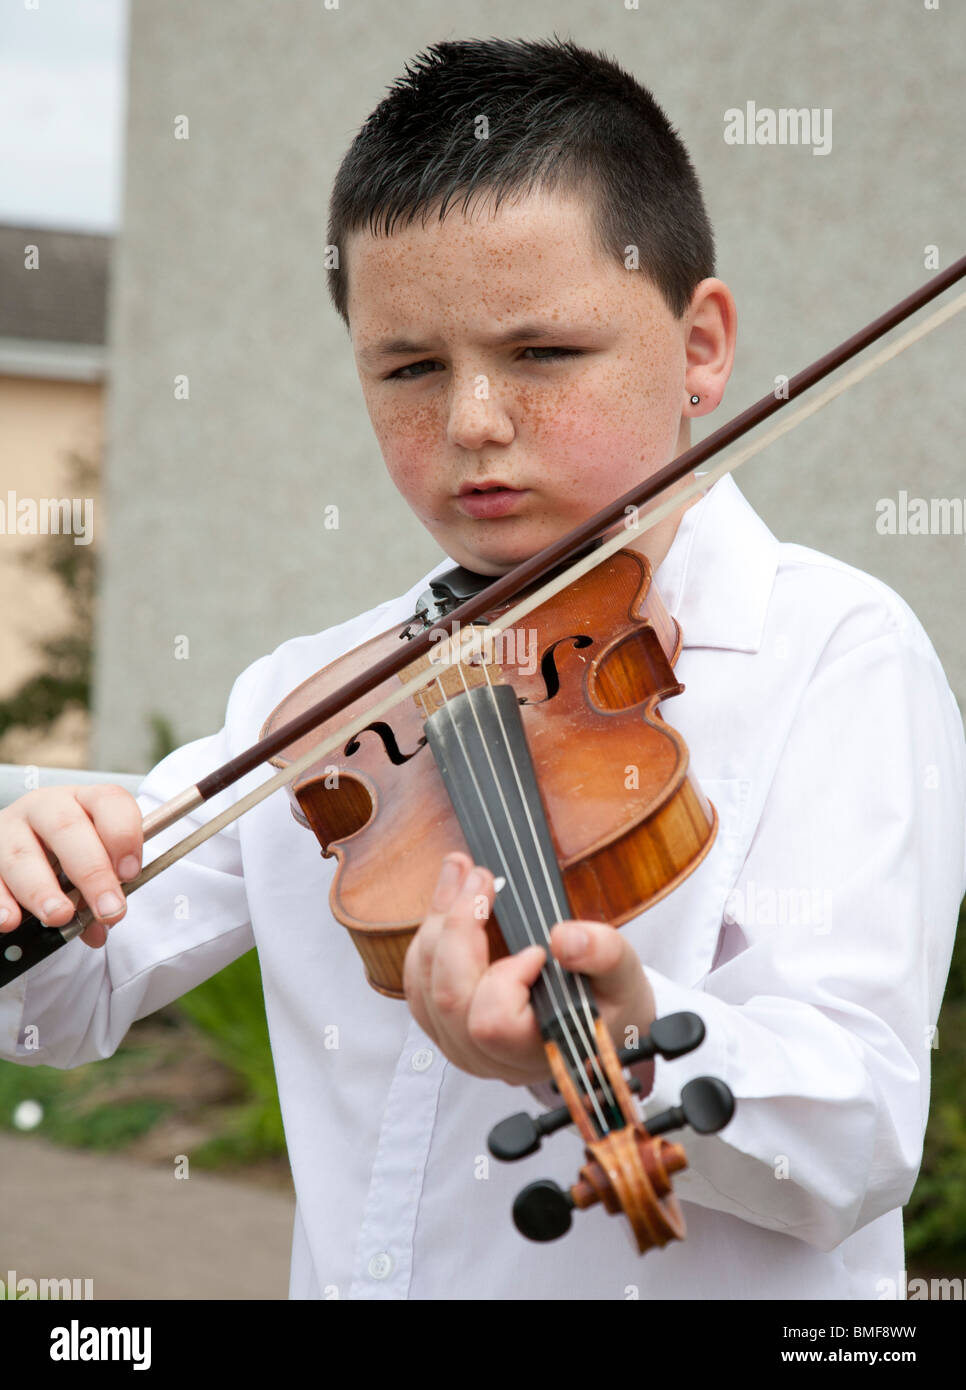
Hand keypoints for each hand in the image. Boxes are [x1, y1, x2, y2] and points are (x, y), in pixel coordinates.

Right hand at [0, 786, 142, 948]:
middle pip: (67, 828)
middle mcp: (46, 807)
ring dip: (42, 890)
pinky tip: (12, 920)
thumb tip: (97, 930)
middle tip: (108, 909)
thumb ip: (101, 891)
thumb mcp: (93, 862)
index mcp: (85, 800)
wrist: (24, 846)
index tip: (130, 874)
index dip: (123, 835)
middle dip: (91, 872)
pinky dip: (1, 901)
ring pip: (22, 854)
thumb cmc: (70, 855)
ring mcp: (10, 828)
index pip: (109, 801)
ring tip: (59, 916)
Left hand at [403, 852, 657, 1087]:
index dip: (505, 978)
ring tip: (461, 873)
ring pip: (424, 985)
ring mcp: (459, 1043)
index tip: (537, 950)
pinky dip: (429, 934)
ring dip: (437, 922)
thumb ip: (603, 955)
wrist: (598, 1023)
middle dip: (458, 926)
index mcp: (534, 1051)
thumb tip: (564, 938)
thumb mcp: (624, 975)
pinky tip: (449, 899)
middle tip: (481, 876)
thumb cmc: (609, 1001)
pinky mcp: (443, 1024)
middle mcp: (489, 1056)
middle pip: (447, 997)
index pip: (492, 1022)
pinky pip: (417, 980)